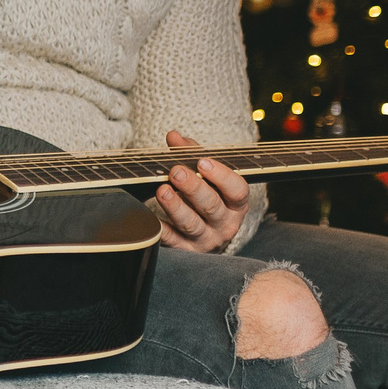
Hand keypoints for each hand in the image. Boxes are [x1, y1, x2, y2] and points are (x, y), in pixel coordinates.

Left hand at [153, 130, 250, 251]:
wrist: (204, 236)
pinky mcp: (186, 251)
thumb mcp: (204, 175)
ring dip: (176, 207)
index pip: (237, 190)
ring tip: (162, 190)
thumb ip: (190, 154)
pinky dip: (161, 230)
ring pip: (191, 224)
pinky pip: (172, 241)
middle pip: (211, 206)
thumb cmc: (205, 197)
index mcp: (235, 204)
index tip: (203, 161)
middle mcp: (225, 223)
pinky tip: (150, 218)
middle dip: (193, 187)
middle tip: (176, 172)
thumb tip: (174, 137)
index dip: (221, 176)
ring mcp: (206, 239)